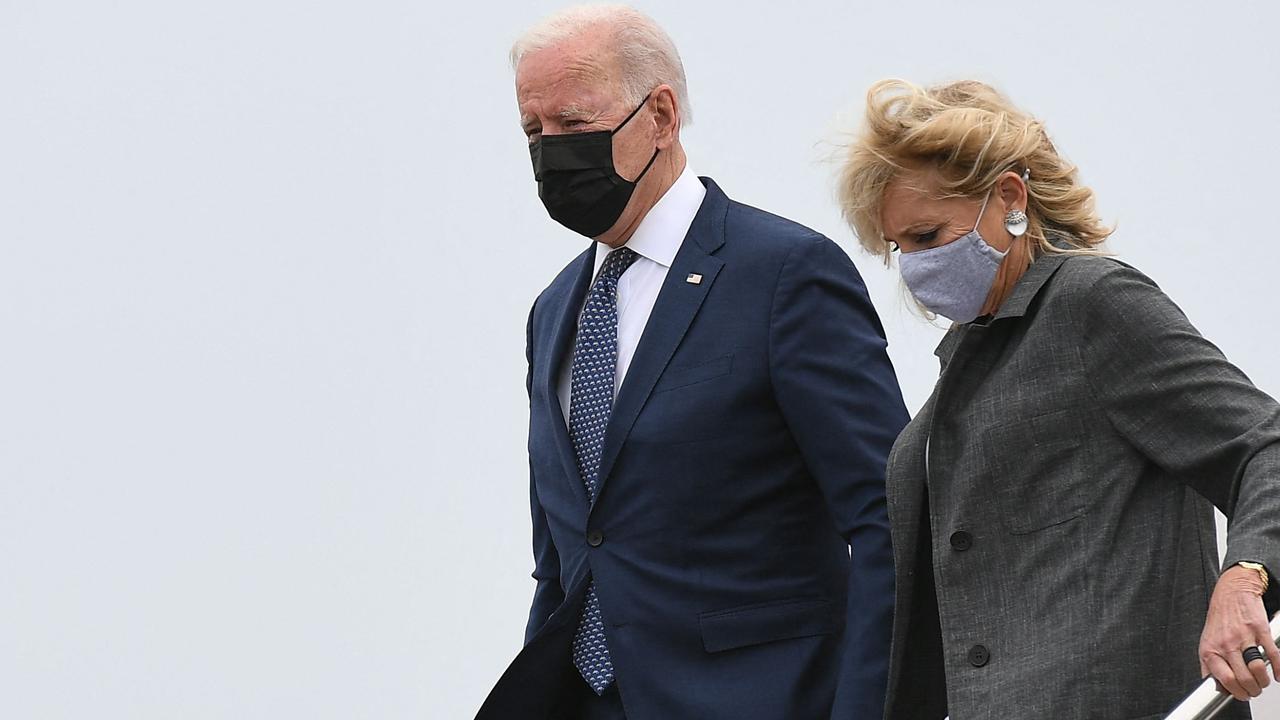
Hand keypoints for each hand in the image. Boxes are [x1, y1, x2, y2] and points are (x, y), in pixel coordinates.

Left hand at [1199, 565, 1279, 700]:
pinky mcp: (1259, 630)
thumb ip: (1209, 664)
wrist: (1232, 592)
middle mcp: (1226, 644)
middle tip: (1254, 690)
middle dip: (1252, 690)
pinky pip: (1272, 655)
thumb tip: (1214, 686)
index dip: (1236, 692)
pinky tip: (1278, 675)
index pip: (1224, 680)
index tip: (1241, 695)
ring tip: (1263, 681)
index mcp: (1211, 649)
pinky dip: (1279, 669)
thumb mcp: (1206, 641)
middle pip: (1243, 678)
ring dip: (1263, 681)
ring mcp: (1243, 637)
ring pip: (1257, 670)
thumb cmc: (1221, 617)